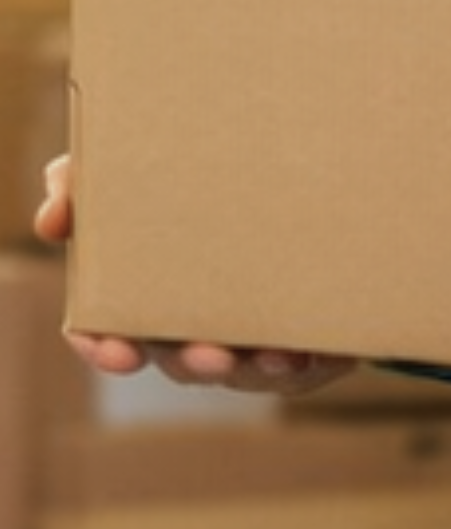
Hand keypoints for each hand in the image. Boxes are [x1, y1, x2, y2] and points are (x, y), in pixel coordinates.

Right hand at [35, 155, 357, 395]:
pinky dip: (306, 359)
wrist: (292, 175)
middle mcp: (189, 326)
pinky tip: (312, 349)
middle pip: (181, 360)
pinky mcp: (300, 341)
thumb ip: (80, 183)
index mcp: (141, 295)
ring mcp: (244, 339)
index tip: (118, 353)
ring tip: (276, 354)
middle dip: (195, 362)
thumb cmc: (191, 180)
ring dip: (257, 366)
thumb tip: (53, 221)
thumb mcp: (130, 166)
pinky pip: (302, 364)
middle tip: (212, 356)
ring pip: (245, 369)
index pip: (106, 334)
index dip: (104, 349)